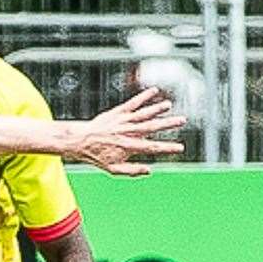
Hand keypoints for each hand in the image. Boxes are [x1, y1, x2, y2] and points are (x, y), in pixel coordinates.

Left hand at [71, 87, 185, 174]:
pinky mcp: (118, 112)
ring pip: (143, 114)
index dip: (167, 147)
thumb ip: (131, 170)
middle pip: (151, 127)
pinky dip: (144, 97)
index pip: (152, 147)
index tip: (180, 148)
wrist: (80, 141)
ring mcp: (123, 121)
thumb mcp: (113, 169)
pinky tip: (155, 90)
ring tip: (169, 105)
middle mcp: (127, 132)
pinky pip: (133, 103)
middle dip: (167, 124)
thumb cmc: (97, 156)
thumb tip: (149, 171)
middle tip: (183, 120)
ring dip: (157, 109)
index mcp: (128, 147)